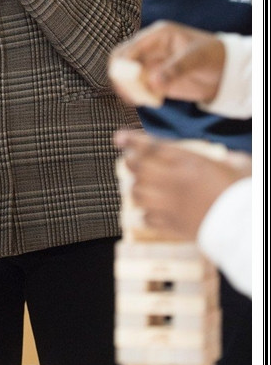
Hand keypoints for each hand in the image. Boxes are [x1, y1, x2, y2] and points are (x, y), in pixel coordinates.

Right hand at [109, 21, 225, 104]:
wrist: (225, 71)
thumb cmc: (213, 56)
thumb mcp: (196, 59)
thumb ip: (175, 69)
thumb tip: (153, 83)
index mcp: (158, 35)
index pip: (131, 46)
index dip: (124, 62)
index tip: (125, 79)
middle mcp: (150, 48)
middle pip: (122, 60)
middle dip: (120, 76)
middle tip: (125, 92)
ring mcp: (151, 64)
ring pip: (127, 76)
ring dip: (127, 88)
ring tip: (136, 100)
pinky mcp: (155, 80)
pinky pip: (138, 88)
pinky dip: (138, 96)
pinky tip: (146, 102)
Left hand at [113, 128, 250, 239]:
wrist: (246, 226)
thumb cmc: (244, 192)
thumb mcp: (236, 164)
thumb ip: (221, 157)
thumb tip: (222, 156)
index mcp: (189, 162)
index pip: (151, 146)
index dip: (131, 141)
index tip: (119, 138)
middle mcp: (174, 181)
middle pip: (138, 168)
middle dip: (130, 162)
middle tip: (131, 161)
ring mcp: (170, 204)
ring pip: (137, 193)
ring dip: (137, 188)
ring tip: (142, 187)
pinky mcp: (172, 225)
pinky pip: (146, 218)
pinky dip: (145, 214)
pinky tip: (151, 212)